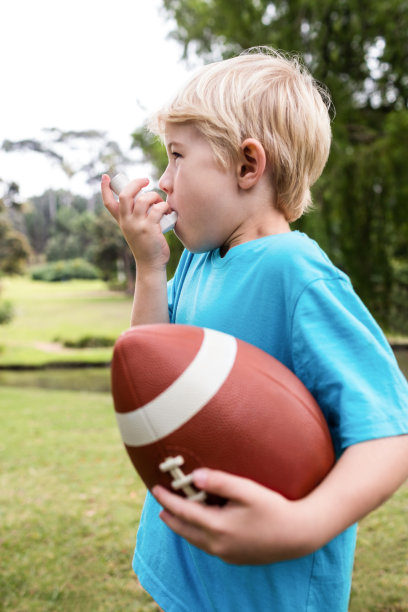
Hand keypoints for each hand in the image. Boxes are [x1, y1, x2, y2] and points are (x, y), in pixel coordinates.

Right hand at [101, 174, 169, 268]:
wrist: (151, 264)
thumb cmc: (146, 245)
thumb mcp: (135, 230)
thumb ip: (135, 216)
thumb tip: (143, 196)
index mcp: (121, 221)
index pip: (108, 203)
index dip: (104, 188)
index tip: (105, 176)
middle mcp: (126, 222)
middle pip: (125, 195)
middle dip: (135, 183)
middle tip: (145, 180)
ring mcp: (137, 225)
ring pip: (143, 200)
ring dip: (154, 196)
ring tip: (160, 202)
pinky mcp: (149, 229)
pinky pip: (157, 209)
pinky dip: (164, 206)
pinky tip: (168, 210)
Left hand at [152, 469, 314, 564]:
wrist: (299, 535)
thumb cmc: (274, 508)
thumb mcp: (247, 490)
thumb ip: (220, 482)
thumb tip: (194, 476)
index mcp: (218, 527)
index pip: (183, 511)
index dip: (167, 499)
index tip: (155, 488)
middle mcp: (218, 544)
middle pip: (184, 530)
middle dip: (170, 516)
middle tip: (160, 504)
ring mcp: (226, 554)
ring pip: (195, 540)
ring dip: (182, 527)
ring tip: (173, 516)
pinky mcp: (235, 558)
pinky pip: (207, 546)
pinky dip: (196, 534)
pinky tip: (200, 527)